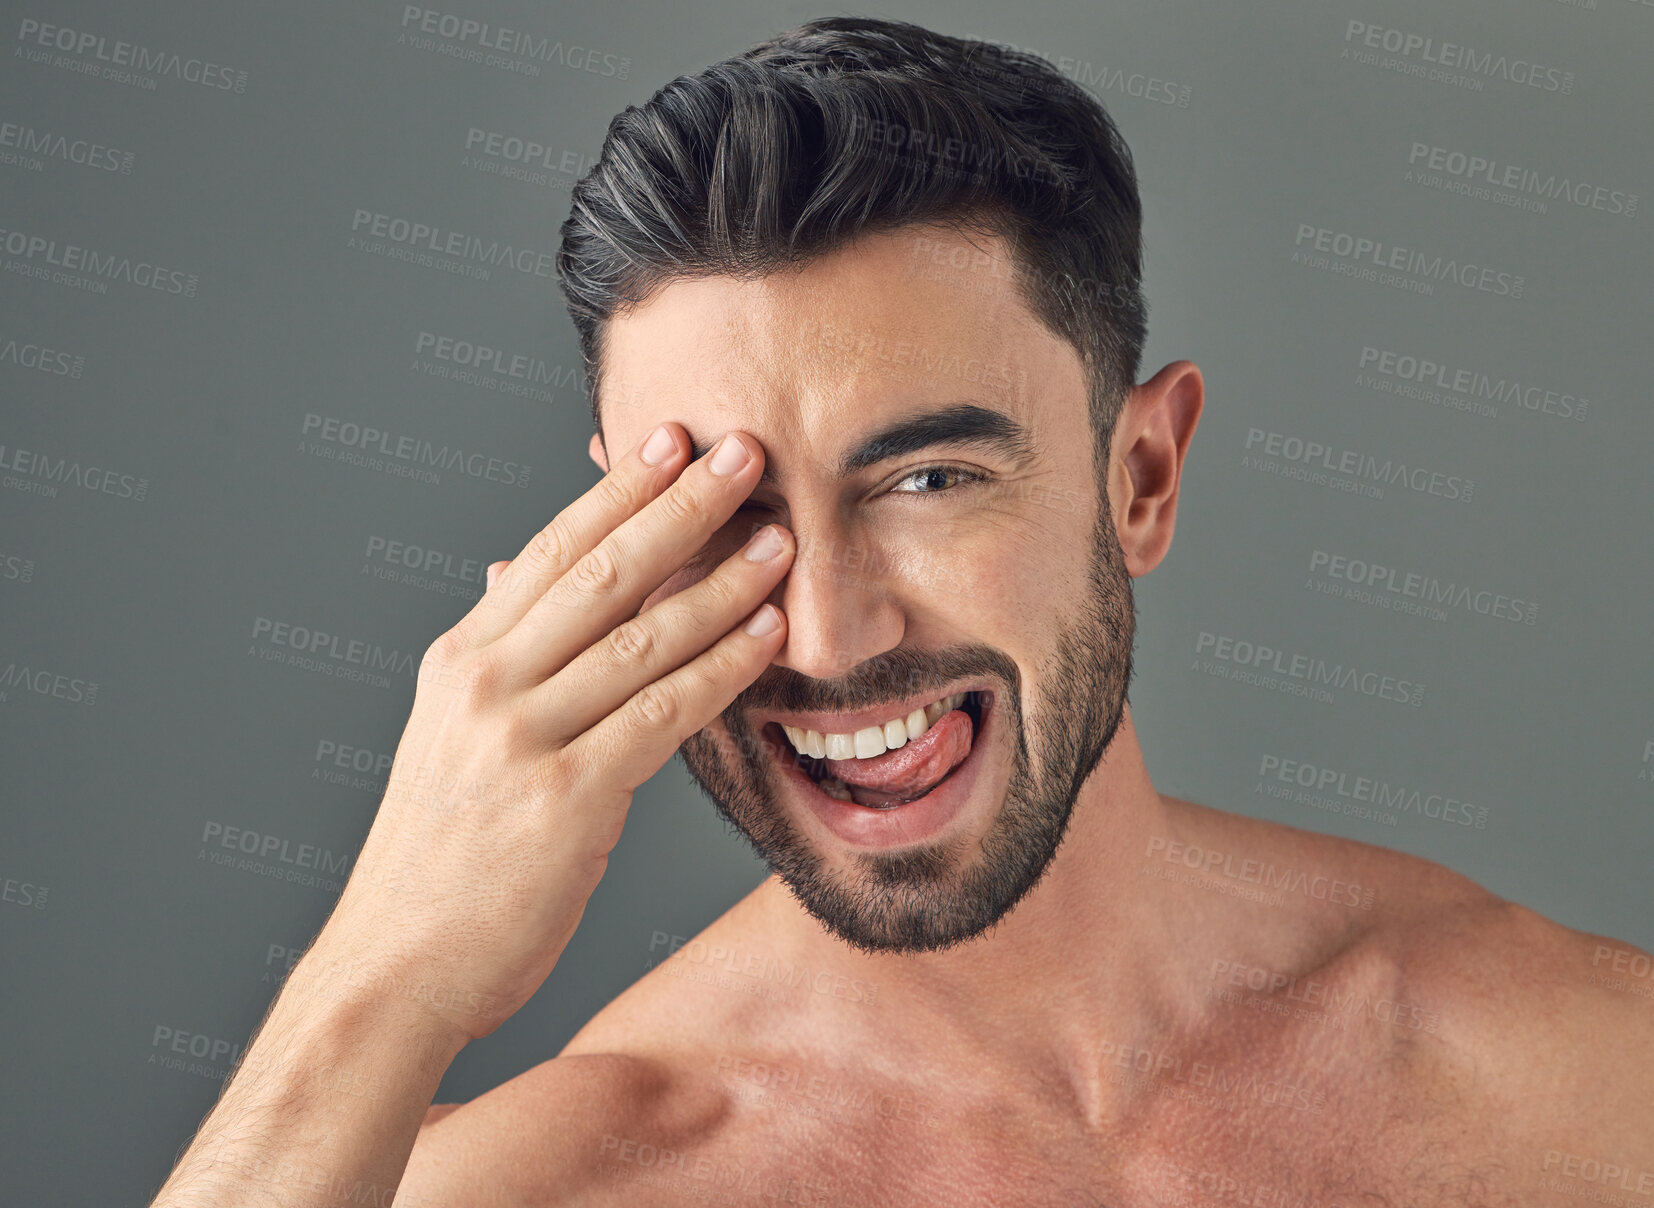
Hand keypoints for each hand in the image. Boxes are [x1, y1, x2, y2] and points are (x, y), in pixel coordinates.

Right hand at [303, 423, 792, 1042]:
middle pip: (601, 572)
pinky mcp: (564, 798)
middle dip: (680, 505)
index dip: (618, 490)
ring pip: (639, 637)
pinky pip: (659, 715)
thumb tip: (514, 577)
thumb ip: (497, 657)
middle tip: (743, 452)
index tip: (669, 437)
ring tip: (779, 542)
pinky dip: (718, 670)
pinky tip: (764, 639)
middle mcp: (485, 683)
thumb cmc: (437, 858)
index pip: (552, 550)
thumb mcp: (449, 738)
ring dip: (720, 583)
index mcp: (460, 659)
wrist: (395, 966)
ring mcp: (520, 738)